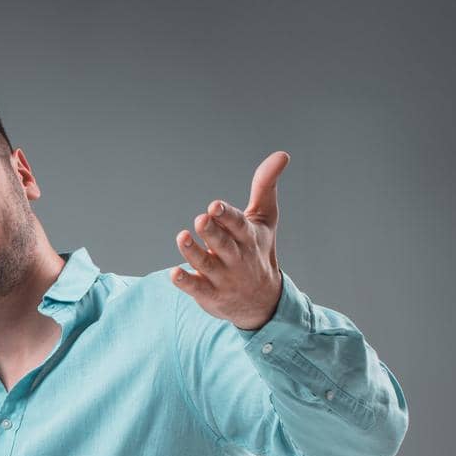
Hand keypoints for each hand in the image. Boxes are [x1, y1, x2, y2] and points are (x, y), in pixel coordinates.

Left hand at [173, 151, 288, 330]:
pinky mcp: (210, 294)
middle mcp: (236, 258)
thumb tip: (281, 154)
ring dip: (193, 252)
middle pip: (223, 244)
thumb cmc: (259, 251)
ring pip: (206, 264)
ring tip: (182, 237)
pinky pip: (196, 288)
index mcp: (249, 238)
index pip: (238, 226)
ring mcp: (223, 278)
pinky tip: (174, 273)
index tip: (214, 205)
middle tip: (200, 219)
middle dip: (212, 232)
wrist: (263, 301)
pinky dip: (185, 282)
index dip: (227, 216)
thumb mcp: (265, 219)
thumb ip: (265, 186)